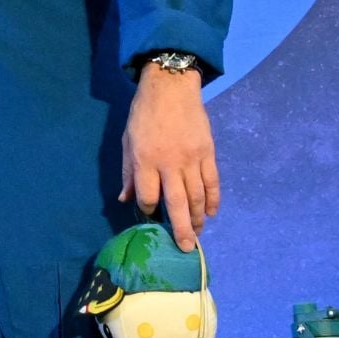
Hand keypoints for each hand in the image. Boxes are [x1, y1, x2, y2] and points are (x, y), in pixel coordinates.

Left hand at [119, 64, 219, 250]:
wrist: (171, 89)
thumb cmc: (143, 115)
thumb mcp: (128, 141)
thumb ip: (129, 172)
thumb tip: (125, 199)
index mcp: (145, 160)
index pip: (147, 195)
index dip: (148, 209)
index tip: (149, 215)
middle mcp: (169, 163)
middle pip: (177, 203)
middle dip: (181, 228)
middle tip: (187, 248)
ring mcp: (191, 159)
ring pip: (197, 196)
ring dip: (197, 218)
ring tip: (197, 233)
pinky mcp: (208, 153)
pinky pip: (213, 182)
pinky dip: (213, 199)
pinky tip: (210, 213)